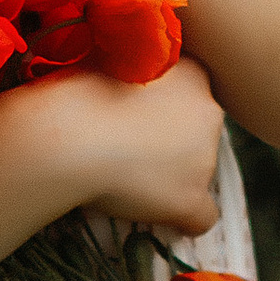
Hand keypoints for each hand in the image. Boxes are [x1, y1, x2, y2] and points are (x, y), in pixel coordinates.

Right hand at [71, 56, 223, 240]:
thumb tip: (127, 89)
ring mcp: (205, 158)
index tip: (135, 112)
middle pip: (201, 131)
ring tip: (125, 176)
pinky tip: (160, 217)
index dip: (165, 106)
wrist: (70, 134)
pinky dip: (182, 218)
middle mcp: (209, 112)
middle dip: (174, 140)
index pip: (193, 92)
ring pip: (200, 171)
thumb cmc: (78, 91)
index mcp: (192, 74)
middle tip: (128, 144)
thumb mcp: (112, 63)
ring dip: (172, 175)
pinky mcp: (190, 198)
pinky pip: (201, 216)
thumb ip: (134, 71)